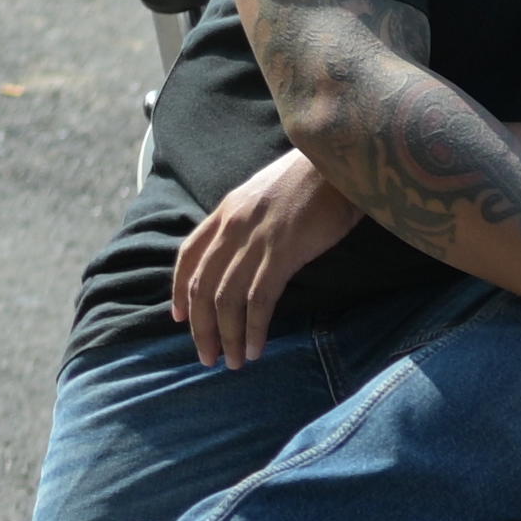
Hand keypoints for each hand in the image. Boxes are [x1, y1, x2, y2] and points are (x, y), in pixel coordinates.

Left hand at [173, 149, 356, 367]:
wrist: (341, 158)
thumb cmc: (316, 179)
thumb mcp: (269, 194)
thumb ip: (251, 219)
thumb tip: (249, 248)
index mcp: (227, 210)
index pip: (189, 255)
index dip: (179, 290)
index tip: (180, 318)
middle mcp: (233, 226)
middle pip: (203, 285)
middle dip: (201, 327)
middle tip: (206, 357)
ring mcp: (256, 240)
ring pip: (226, 298)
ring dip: (226, 335)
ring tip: (231, 362)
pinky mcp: (282, 253)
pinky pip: (258, 300)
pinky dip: (253, 329)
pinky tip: (255, 348)